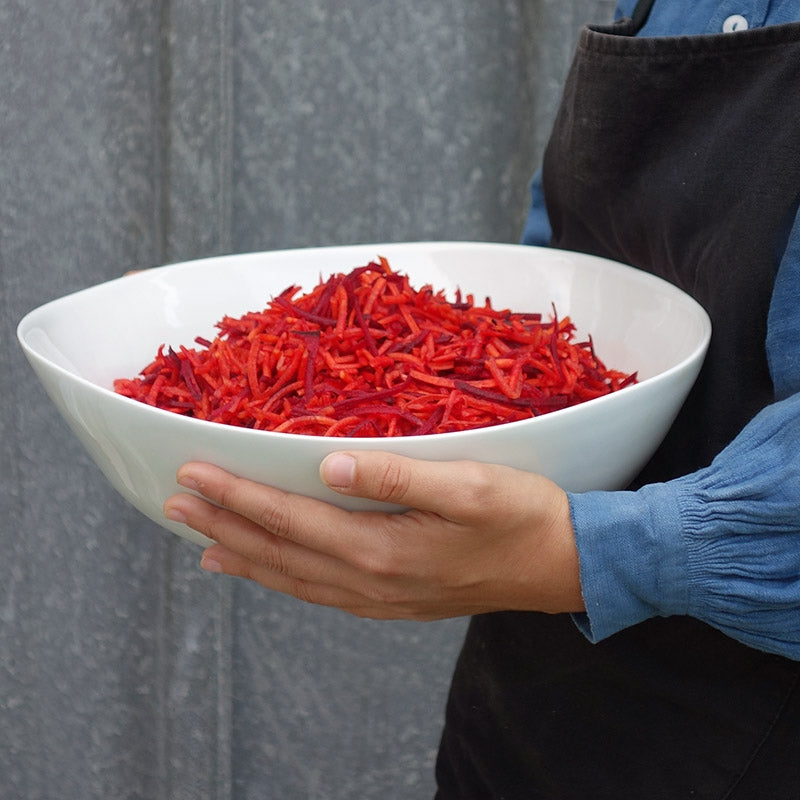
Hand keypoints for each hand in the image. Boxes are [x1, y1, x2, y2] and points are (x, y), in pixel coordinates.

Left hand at [163, 453, 584, 619]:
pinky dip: (283, 581)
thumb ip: (396, 476)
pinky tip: (270, 572)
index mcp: (382, 549)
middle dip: (222, 525)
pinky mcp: (394, 602)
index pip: (289, 520)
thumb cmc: (521, 515)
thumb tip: (328, 467)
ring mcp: (381, 599)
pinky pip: (320, 594)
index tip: (193, 473)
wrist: (562, 565)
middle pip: (278, 553)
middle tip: (175, 502)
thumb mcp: (468, 484)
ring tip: (202, 543)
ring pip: (293, 579)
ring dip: (244, 557)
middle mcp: (371, 582)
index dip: (237, 496)